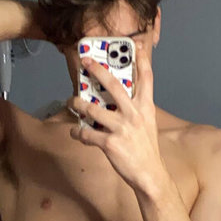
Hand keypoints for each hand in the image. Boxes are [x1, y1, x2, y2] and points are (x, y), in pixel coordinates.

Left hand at [68, 42, 166, 192]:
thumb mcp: (147, 124)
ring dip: (78, 104)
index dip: (142, 61)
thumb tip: (116, 99)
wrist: (149, 174)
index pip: (146, 79)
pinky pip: (87, 134)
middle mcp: (134, 114)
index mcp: (146, 108)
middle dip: (98, 71)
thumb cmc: (145, 148)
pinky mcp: (110, 143)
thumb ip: (135, 109)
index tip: (138, 45)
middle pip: (115, 86)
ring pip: (93, 109)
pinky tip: (75, 131)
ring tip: (70, 102)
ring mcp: (122, 128)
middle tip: (85, 61)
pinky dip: (78, 132)